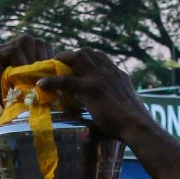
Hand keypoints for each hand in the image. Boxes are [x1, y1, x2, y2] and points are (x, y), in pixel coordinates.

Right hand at [0, 34, 56, 123]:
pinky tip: (21, 73)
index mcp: (23, 53)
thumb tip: (60, 69)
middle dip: (41, 56)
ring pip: (25, 40)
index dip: (47, 56)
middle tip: (39, 74)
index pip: (42, 44)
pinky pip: (13, 50)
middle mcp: (12, 47)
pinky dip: (20, 61)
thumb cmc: (13, 100)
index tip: (47, 72)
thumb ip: (41, 73)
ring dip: (31, 57)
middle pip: (35, 40)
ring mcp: (2, 49)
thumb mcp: (32, 84)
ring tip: (29, 73)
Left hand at [35, 49, 155, 142]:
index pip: (101, 58)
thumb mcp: (124, 105)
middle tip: (58, 62)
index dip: (86, 59)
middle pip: (88, 52)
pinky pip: (67, 81)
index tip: (76, 64)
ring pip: (78, 58)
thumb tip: (109, 109)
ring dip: (62, 60)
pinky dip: (52, 81)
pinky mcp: (92, 89)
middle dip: (71, 55)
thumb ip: (114, 101)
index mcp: (118, 75)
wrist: (138, 126)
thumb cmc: (133, 123)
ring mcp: (100, 78)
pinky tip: (42, 84)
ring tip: (49, 68)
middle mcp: (109, 72)